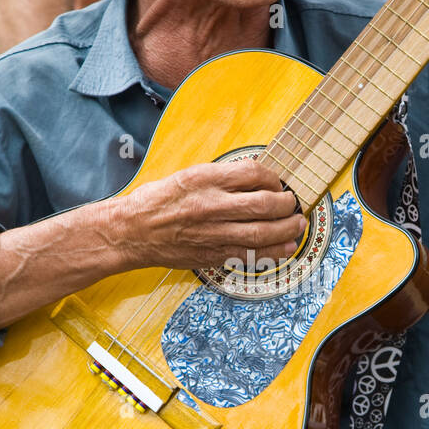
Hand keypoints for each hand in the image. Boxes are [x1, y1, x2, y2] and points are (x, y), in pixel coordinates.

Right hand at [118, 157, 305, 269]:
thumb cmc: (157, 201)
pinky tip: (285, 248)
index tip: (277, 182)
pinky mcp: (211, 254)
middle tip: (293, 204)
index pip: (253, 173)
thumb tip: (255, 178)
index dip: (273, 178)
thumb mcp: (188, 176)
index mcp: (204, 179)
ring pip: (261, 233)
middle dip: (287, 205)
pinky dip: (272, 252)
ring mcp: (212, 233)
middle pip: (264, 205)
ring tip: (297, 225)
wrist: (132, 231)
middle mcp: (210, 205)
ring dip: (286, 230)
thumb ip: (221, 178)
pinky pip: (249, 255)